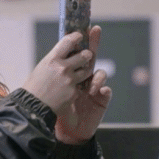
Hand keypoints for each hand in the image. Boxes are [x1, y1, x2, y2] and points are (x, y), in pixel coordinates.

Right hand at [22, 31, 97, 118]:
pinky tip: (70, 89)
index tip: (80, 35)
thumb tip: (65, 52)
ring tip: (80, 71)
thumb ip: (55, 60)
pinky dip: (78, 87)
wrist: (31, 107)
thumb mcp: (42, 68)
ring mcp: (70, 80)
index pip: (69, 41)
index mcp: (52, 59)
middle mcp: (62, 68)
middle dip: (86, 55)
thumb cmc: (34, 87)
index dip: (76, 36)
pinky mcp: (74, 92)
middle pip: (84, 55)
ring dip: (85, 70)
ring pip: (87, 71)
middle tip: (86, 54)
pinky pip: (81, 86)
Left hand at [55, 26, 111, 143]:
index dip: (85, 39)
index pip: (78, 52)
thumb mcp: (52, 88)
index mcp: (71, 72)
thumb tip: (54, 52)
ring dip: (95, 77)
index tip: (89, 27)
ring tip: (89, 87)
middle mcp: (84, 77)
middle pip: (91, 58)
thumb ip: (56, 72)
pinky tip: (96, 93)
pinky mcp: (101, 100)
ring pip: (100, 73)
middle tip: (92, 39)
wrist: (65, 132)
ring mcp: (94, 88)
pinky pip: (106, 90)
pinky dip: (102, 89)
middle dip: (92, 48)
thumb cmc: (56, 109)